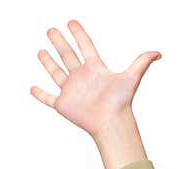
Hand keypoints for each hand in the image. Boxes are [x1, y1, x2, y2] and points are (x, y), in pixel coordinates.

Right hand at [30, 19, 161, 138]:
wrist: (112, 123)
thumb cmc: (121, 103)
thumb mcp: (131, 78)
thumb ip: (142, 63)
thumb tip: (158, 53)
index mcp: (95, 70)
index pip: (86, 47)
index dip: (79, 34)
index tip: (72, 22)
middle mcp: (82, 78)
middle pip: (68, 56)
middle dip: (59, 43)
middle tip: (51, 30)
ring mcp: (72, 91)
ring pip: (56, 74)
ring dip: (48, 63)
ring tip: (41, 52)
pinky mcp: (64, 105)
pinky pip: (48, 98)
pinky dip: (40, 94)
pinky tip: (32, 88)